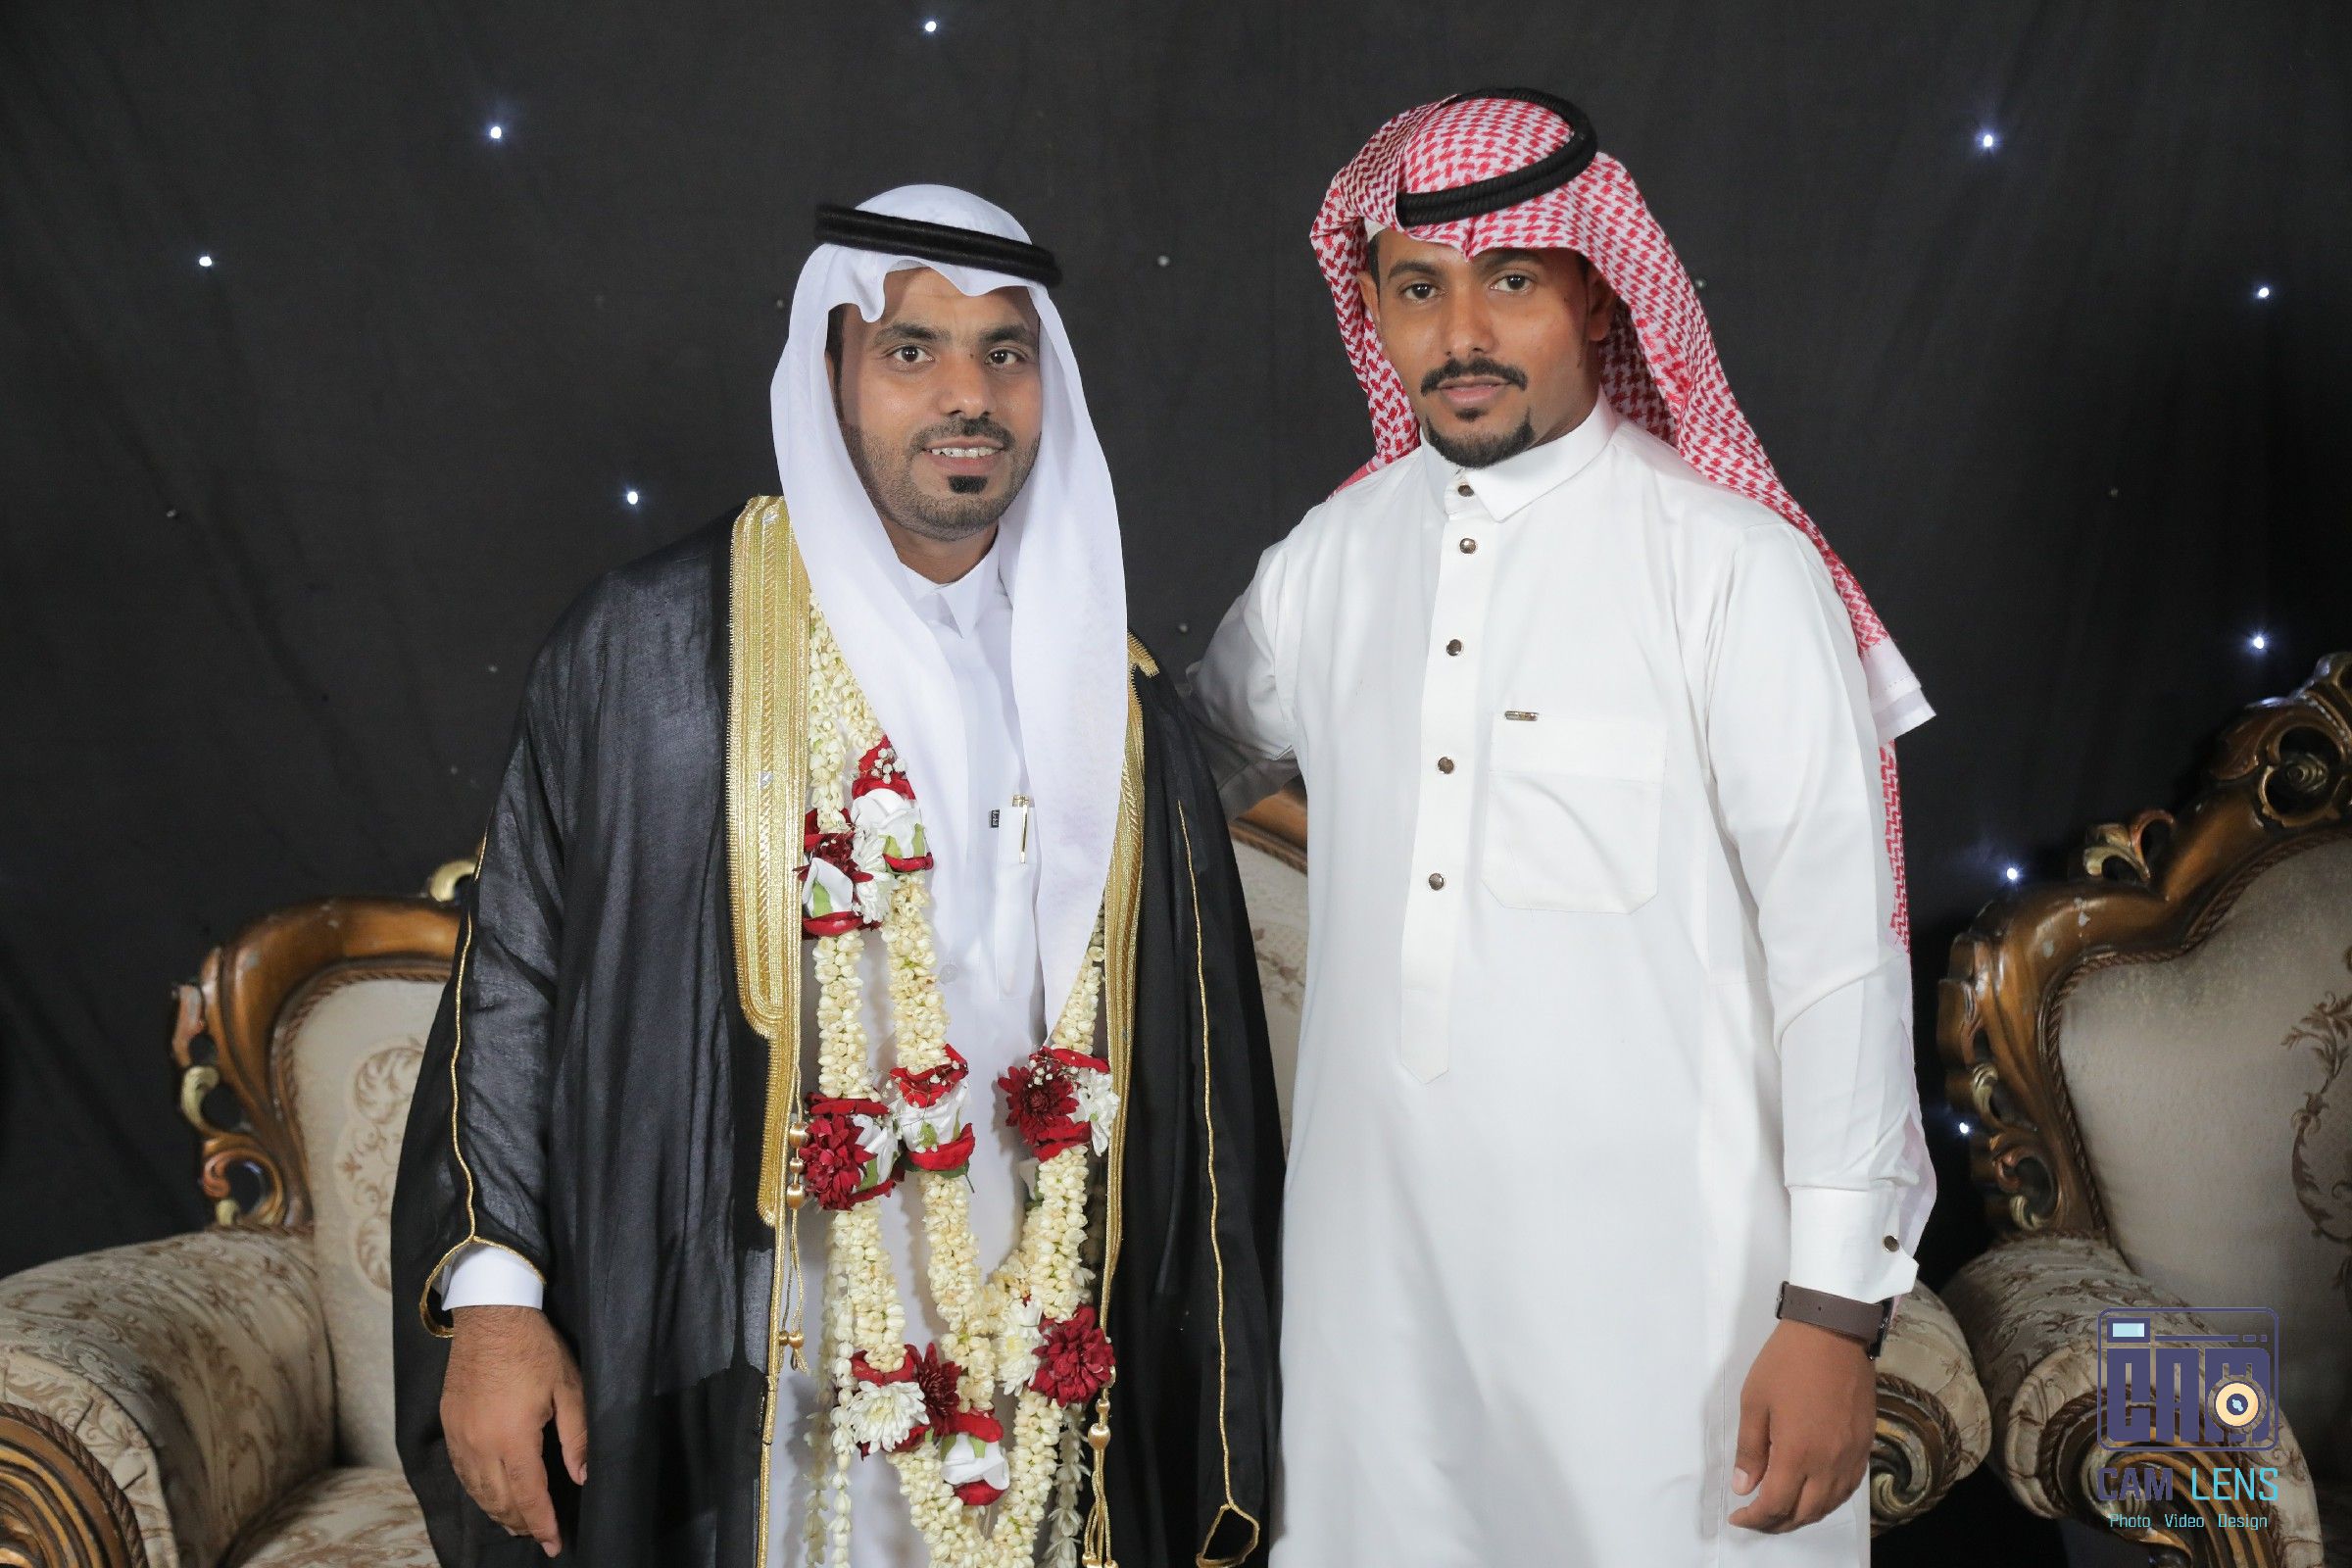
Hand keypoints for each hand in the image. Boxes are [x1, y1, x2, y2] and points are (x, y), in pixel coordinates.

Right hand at [441, 1305, 587, 1556]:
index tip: (554, 1544)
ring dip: (497, 1511)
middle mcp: (480, 1444)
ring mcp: (460, 1436)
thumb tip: (582, 1476)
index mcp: (513, 1438)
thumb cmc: (535, 1348)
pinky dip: (477, 1491)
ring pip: (477, 1490)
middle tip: (540, 1535)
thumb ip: (577, 1437)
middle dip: (521, 1523)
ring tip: (516, 1524)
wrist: (491, 1314)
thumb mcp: (569, 1388)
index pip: (529, 1496)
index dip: (543, 1524)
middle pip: (500, 1500)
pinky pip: (462, 1472)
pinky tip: (489, 1495)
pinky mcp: (450, 1424)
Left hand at [1728, 1319, 1873, 1532]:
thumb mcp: (1754, 1401)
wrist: (1833, 1332)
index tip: (1738, 1517)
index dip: (1755, 1518)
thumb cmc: (1786, 1362)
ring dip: (1804, 1516)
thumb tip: (1744, 1487)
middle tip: (1757, 1518)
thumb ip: (1750, 1449)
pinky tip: (1815, 1494)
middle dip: (1777, 1523)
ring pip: (1829, 1505)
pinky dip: (1829, 1500)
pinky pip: (1849, 1487)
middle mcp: (1829, 1463)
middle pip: (1805, 1513)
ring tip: (1782, 1512)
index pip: (1775, 1504)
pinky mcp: (1865, 1445)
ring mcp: (1851, 1456)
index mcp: (1798, 1453)